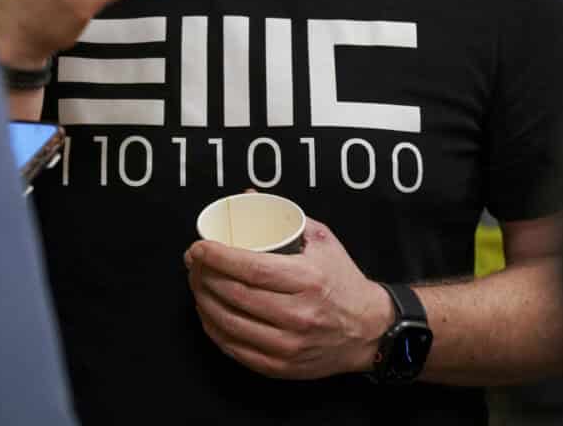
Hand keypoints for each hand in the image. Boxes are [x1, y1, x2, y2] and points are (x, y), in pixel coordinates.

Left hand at [183, 219, 392, 379]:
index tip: (198, 247)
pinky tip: (208, 312)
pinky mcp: (281, 366)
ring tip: (196, 283)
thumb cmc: (342, 281)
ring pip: (229, 323)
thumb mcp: (323, 241)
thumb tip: (248, 196)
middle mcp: (299, 314)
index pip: (251, 268)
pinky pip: (235, 349)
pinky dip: (214, 329)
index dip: (218, 257)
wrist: (369, 330)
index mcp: (309, 279)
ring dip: (203, 300)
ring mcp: (289, 344)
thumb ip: (285, 217)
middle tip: (193, 261)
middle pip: (235, 294)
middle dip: (204, 275)